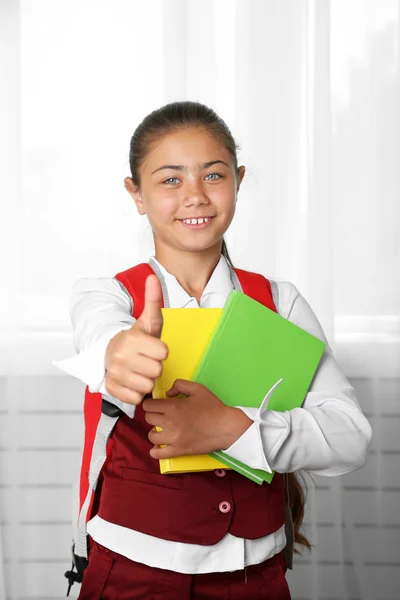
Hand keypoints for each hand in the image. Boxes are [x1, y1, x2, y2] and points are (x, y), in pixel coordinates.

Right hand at [104, 275, 167, 404]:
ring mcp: (115, 373)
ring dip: (146, 380)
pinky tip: (132, 381)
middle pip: (157, 370)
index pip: (164, 353)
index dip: (161, 351)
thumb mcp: (148, 320)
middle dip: (154, 367)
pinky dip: (136, 393)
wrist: (112, 352)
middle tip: (145, 360)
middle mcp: (121, 356)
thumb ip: (153, 300)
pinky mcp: (112, 388)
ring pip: (147, 386)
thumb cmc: (137, 339)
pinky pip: (136, 398)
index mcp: (132, 339)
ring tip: (139, 370)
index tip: (153, 348)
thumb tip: (153, 277)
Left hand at [142, 379, 252, 458]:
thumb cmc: (213, 406)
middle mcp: (169, 423)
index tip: (155, 404)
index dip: (150, 403)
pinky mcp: (178, 450)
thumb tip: (167, 393)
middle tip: (161, 415)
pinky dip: (155, 451)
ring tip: (162, 430)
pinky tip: (158, 447)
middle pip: (148, 419)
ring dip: (154, 431)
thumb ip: (179, 385)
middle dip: (153, 415)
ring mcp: (173, 438)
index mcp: (172, 407)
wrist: (225, 426)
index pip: (148, 405)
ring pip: (151, 436)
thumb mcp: (198, 388)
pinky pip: (158, 454)